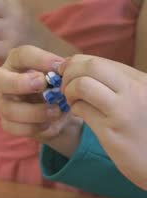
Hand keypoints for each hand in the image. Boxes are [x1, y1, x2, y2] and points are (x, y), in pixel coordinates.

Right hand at [0, 45, 69, 140]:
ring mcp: (3, 103)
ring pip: (8, 108)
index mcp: (17, 62)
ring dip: (34, 112)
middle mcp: (4, 81)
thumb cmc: (61, 85)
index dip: (39, 59)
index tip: (60, 66)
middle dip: (18, 83)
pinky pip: (13, 127)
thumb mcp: (65, 75)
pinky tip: (50, 125)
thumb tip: (66, 67)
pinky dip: (34, 128)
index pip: (21, 55)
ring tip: (57, 111)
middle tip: (42, 84)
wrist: (63, 111)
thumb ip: (65, 69)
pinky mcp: (6, 122)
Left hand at [60, 55, 146, 188]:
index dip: (74, 65)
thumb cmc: (145, 129)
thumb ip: (117, 83)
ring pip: (82, 85)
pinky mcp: (112, 130)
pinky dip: (74, 109)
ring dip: (68, 92)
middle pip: (89, 66)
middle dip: (68, 74)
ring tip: (72, 102)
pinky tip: (80, 114)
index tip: (66, 75)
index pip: (97, 61)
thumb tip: (81, 69)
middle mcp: (134, 90)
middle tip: (64, 88)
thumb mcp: (139, 98)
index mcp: (140, 79)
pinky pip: (81, 109)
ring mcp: (123, 109)